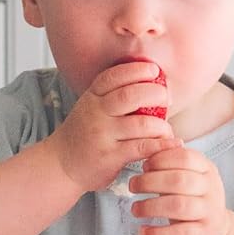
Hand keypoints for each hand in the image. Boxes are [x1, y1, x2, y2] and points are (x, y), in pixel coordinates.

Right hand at [49, 59, 175, 192]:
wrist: (61, 164)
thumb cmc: (84, 133)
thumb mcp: (90, 107)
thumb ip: (111, 95)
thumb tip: (150, 81)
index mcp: (92, 97)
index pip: (114, 76)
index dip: (137, 70)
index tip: (155, 70)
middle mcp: (95, 113)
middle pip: (129, 96)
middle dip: (155, 93)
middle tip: (166, 98)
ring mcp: (102, 135)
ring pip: (141, 123)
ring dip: (161, 125)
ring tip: (167, 129)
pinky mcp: (110, 156)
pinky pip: (142, 148)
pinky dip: (161, 145)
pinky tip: (172, 143)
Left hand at [129, 144, 231, 234]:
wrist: (213, 231)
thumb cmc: (191, 199)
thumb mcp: (187, 178)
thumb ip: (171, 167)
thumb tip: (146, 158)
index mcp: (207, 169)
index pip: (185, 157)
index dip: (160, 159)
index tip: (143, 166)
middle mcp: (212, 189)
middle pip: (179, 180)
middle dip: (150, 182)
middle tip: (132, 186)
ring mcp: (210, 212)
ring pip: (179, 206)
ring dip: (150, 207)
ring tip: (135, 209)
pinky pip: (179, 233)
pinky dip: (157, 232)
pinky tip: (143, 231)